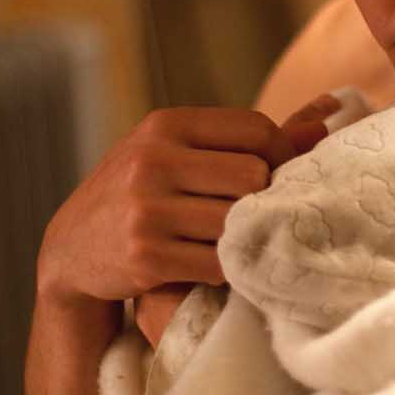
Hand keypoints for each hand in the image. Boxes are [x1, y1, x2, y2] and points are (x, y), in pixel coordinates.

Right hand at [130, 94, 345, 344]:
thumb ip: (242, 140)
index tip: (276, 176)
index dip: (280, 154)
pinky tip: (211, 266)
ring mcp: (147, 210)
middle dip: (261, 198)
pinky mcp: (146, 256)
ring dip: (243, 237)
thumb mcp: (176, 153)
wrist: (69, 254)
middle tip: (253, 214)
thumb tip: (325, 125)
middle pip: (254, 176)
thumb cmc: (140, 195)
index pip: (256, 129)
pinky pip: (217, 263)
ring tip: (233, 240)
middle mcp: (153, 161)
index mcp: (164, 126)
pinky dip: (224, 269)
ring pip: (238, 221)